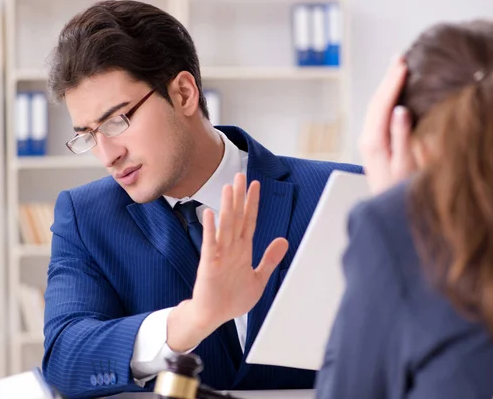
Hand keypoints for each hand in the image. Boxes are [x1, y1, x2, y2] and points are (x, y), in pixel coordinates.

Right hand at [191, 172, 287, 329]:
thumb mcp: (259, 278)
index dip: (253, 203)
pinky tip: (210, 214)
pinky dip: (210, 229)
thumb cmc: (232, 298)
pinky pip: (209, 244)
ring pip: (224, 226)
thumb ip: (270, 259)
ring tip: (228, 188)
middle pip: (236, 217)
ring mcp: (219, 255)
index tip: (256, 185)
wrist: (213, 316)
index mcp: (242, 250)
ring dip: (227, 207)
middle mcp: (231, 248)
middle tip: (240, 176)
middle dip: (239, 197)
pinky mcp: (208, 265)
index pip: (249, 221)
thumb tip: (284, 241)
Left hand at [359, 56, 416, 194]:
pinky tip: (395, 94)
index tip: (403, 64)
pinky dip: (386, 100)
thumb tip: (400, 110)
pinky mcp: (374, 146)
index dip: (393, 82)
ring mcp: (368, 142)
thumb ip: (402, 138)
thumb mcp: (405, 166)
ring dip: (386, 87)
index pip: (382, 104)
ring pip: (376, 107)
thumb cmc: (401, 192)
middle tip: (400, 58)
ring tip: (398, 70)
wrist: (388, 210)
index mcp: (374, 141)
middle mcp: (367, 139)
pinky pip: (378, 115)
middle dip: (388, 79)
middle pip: (376, 102)